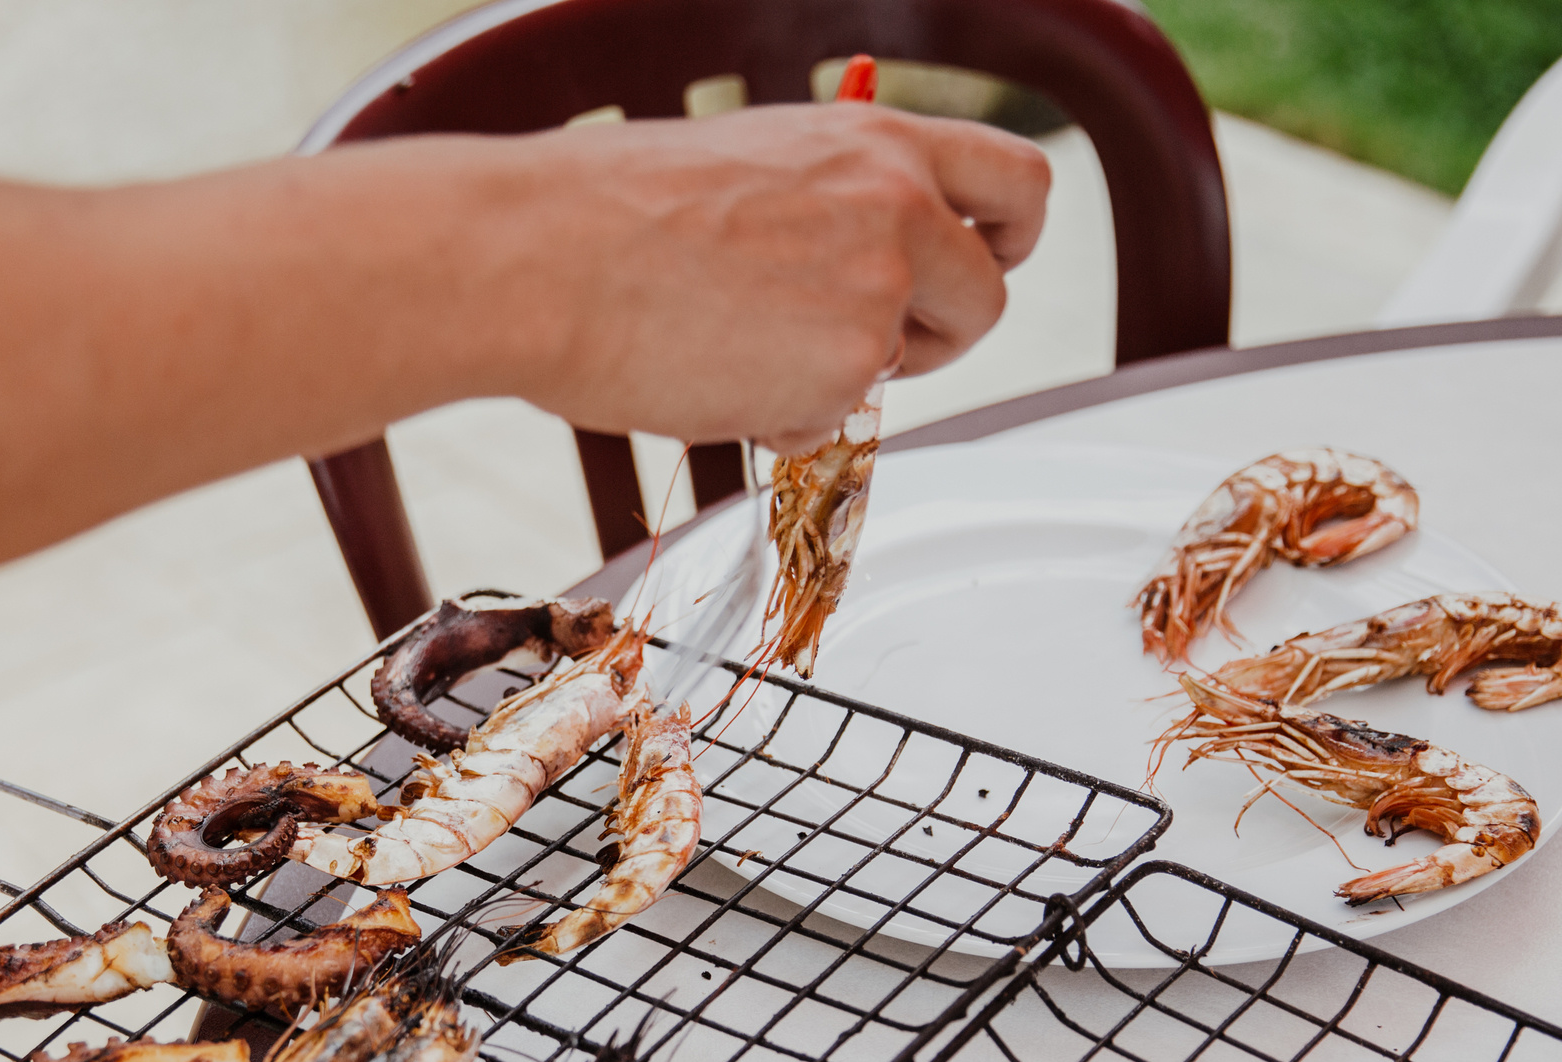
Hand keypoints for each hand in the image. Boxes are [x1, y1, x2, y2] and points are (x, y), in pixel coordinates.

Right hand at [498, 104, 1050, 451]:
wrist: (544, 257)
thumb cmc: (609, 210)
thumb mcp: (751, 163)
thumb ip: (829, 201)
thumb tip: (844, 257)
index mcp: (875, 144)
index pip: (1016, 182)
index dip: (1007, 236)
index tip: (979, 261)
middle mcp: (898, 210)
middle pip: (989, 293)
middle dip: (943, 332)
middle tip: (873, 345)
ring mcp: (878, 295)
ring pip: (905, 365)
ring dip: (844, 375)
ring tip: (742, 350)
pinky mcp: (843, 372)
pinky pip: (836, 418)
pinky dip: (784, 418)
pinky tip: (712, 379)